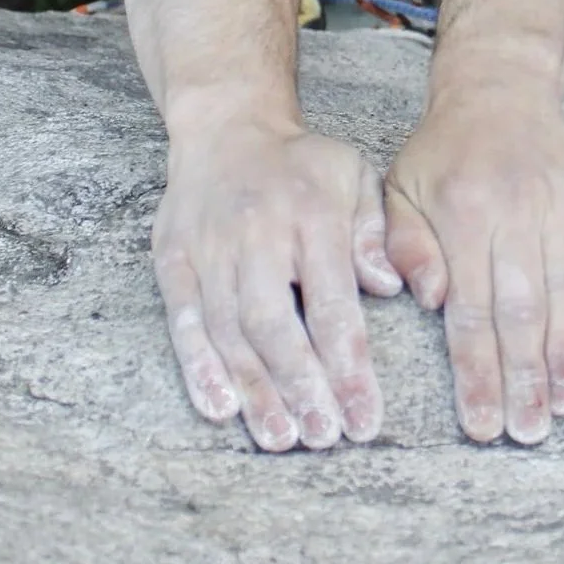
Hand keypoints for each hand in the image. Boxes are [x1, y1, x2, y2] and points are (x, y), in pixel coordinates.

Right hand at [153, 116, 399, 450]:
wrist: (227, 126)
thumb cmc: (302, 166)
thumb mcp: (356, 178)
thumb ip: (377, 233)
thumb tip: (390, 287)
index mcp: (312, 214)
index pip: (332, 303)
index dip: (348, 367)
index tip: (364, 418)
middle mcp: (257, 232)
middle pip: (275, 323)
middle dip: (301, 387)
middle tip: (324, 437)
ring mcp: (209, 247)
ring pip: (229, 330)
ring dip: (254, 389)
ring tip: (280, 437)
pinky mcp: (173, 258)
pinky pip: (184, 319)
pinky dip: (198, 366)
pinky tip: (219, 407)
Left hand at [384, 91, 563, 443]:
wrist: (494, 82)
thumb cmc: (440, 151)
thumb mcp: (396, 188)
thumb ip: (404, 245)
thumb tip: (434, 300)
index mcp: (459, 214)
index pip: (469, 309)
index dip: (480, 370)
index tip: (486, 424)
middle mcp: (512, 208)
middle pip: (522, 307)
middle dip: (527, 377)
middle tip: (529, 432)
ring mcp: (557, 195)